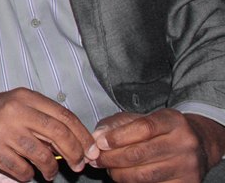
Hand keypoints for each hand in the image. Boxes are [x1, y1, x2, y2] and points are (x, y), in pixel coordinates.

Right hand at [0, 87, 93, 180]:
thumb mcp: (18, 106)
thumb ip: (44, 119)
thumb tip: (77, 143)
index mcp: (25, 97)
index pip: (64, 116)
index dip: (83, 136)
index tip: (91, 151)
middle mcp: (15, 111)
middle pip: (58, 135)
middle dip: (75, 154)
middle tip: (78, 165)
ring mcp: (2, 131)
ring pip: (42, 156)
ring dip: (51, 170)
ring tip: (48, 172)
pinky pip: (21, 170)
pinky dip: (28, 175)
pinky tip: (26, 170)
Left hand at [88, 109, 224, 182]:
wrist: (197, 144)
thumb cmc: (160, 130)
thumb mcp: (140, 118)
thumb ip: (115, 125)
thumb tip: (96, 138)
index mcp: (173, 121)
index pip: (143, 128)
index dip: (117, 137)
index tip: (100, 143)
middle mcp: (184, 143)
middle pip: (140, 154)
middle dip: (112, 158)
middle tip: (96, 159)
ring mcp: (188, 166)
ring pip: (145, 175)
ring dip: (119, 173)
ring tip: (108, 168)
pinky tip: (125, 176)